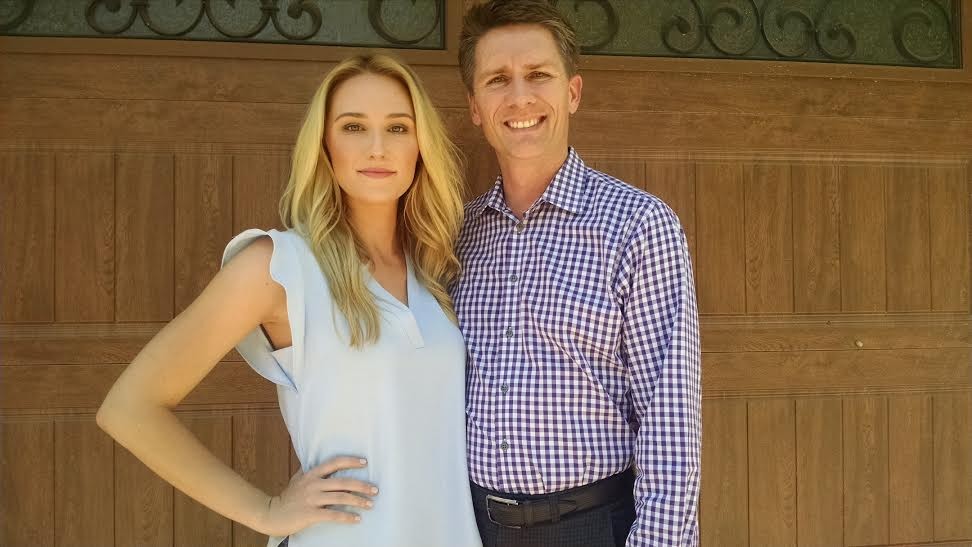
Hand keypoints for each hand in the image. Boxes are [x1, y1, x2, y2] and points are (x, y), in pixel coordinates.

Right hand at [257, 456, 377, 536]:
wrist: (271, 514)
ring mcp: (312, 499)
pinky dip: (347, 516)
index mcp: (312, 474)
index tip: (365, 463)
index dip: (350, 461)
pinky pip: (333, 514)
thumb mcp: (297, 479)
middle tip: (375, 489)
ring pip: (340, 498)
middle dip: (361, 485)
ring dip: (358, 501)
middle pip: (342, 482)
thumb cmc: (286, 497)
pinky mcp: (310, 514)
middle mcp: (313, 484)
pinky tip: (356, 519)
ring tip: (370, 504)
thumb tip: (319, 463)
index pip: (334, 463)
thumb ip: (310, 472)